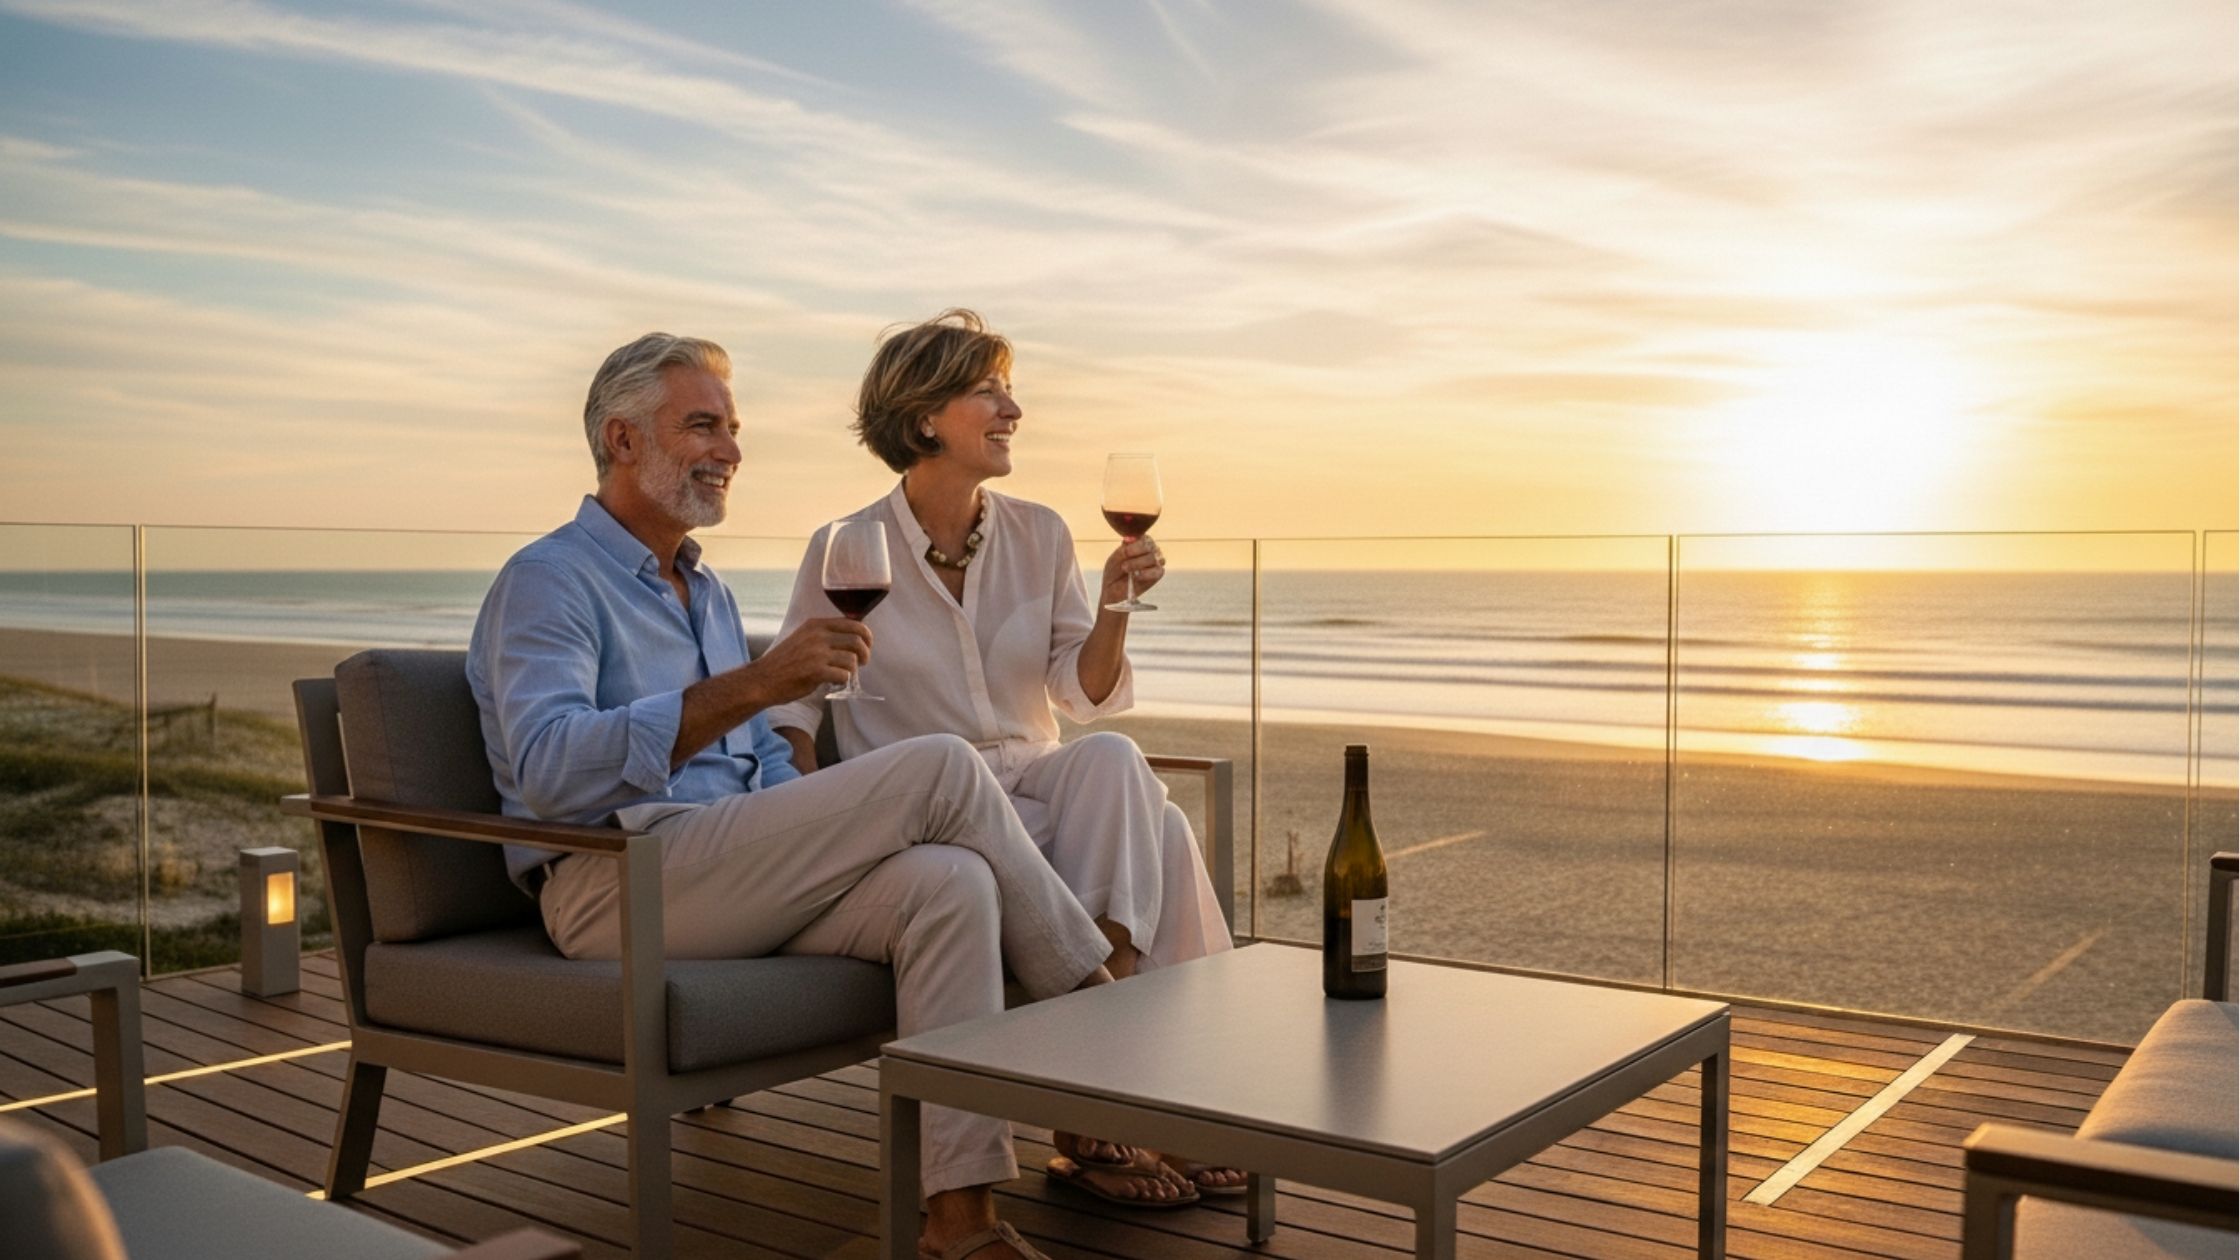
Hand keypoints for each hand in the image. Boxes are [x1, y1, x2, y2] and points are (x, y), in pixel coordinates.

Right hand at [748, 617, 870, 702]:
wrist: (762, 679)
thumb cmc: (784, 662)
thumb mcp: (803, 638)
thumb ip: (824, 635)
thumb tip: (853, 637)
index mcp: (816, 624)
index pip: (853, 623)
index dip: (866, 635)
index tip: (867, 645)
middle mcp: (817, 635)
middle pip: (857, 640)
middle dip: (865, 653)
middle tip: (862, 662)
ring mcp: (816, 653)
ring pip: (852, 660)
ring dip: (853, 670)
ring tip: (845, 674)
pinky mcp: (815, 672)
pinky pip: (844, 675)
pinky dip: (844, 681)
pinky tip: (835, 682)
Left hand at [1100, 537, 1165, 607]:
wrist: (1113, 588)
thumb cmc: (1115, 570)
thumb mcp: (1115, 558)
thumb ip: (1123, 549)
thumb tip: (1128, 539)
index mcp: (1141, 542)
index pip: (1145, 538)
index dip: (1135, 544)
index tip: (1125, 549)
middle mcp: (1151, 550)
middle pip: (1150, 547)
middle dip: (1135, 553)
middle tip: (1124, 562)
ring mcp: (1156, 562)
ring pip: (1153, 558)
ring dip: (1137, 564)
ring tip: (1126, 569)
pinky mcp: (1158, 574)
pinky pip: (1158, 571)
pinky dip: (1145, 574)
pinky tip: (1136, 576)